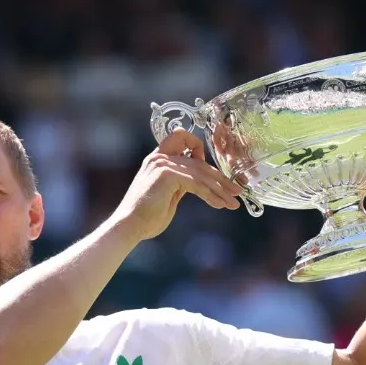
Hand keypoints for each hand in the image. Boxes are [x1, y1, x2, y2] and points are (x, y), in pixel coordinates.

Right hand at [113, 129, 243, 241]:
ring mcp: (163, 164)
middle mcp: (160, 157)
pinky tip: (219, 205)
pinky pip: (197, 184)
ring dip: (220, 189)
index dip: (198, 148)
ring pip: (201, 173)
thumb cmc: (145, 217)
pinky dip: (211, 195)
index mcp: (157, 159)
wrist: (129, 226)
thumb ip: (181, 184)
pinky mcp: (167, 175)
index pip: (181, 138)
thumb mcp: (168, 195)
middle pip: (199, 161)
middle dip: (220, 178)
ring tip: (233, 202)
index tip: (209, 168)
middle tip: (236, 191)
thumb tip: (198, 184)